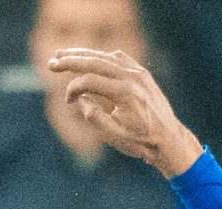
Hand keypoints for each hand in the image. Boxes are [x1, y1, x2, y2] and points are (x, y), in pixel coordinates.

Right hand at [45, 49, 201, 175]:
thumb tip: (80, 98)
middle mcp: (133, 78)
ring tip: (64, 54)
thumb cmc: (141, 141)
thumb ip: (93, 117)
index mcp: (126, 94)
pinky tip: (89, 59)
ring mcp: (139, 73)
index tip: (68, 100)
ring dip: (83, 55)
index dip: (73, 88)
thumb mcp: (114, 136)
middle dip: (71, 61)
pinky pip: (118, 58)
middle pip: (95, 62)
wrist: (169, 139)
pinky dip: (102, 57)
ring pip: (105, 57)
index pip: (90, 81)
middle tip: (52, 62)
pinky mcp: (142, 73)